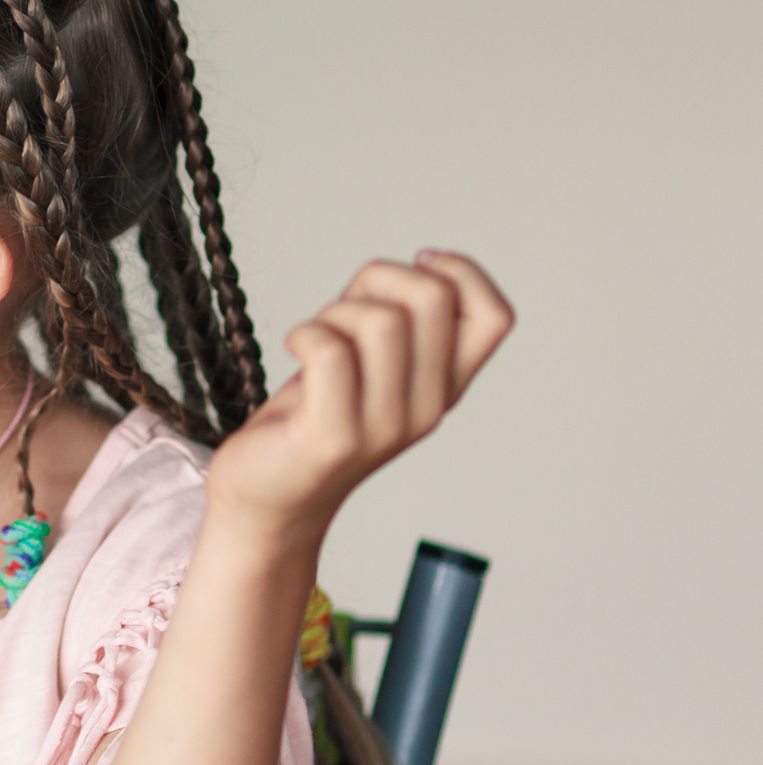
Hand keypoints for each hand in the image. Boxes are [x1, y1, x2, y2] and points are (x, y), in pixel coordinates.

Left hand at [208, 250, 513, 536]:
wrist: (267, 499)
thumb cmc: (311, 418)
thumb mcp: (371, 366)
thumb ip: (398, 321)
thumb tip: (413, 268)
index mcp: (445, 386)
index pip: (496, 317)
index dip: (462, 271)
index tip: (416, 265)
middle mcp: (427, 408)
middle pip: (432, 298)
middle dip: (380, 278)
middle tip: (344, 305)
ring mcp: (384, 426)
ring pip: (380, 319)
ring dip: (335, 310)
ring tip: (316, 337)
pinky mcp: (333, 438)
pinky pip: (329, 351)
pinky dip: (304, 334)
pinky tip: (294, 350)